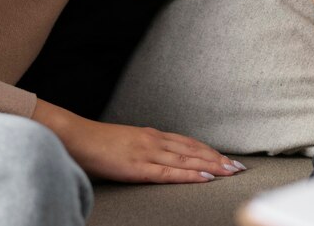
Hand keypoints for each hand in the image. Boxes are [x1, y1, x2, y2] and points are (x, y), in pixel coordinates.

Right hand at [32, 100, 244, 182]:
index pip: (188, 143)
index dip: (209, 151)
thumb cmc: (95, 142)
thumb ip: (142, 148)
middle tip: (239, 167)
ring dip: (212, 166)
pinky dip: (190, 175)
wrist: (75, 137)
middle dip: (218, 159)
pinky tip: (205, 178)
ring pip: (187, 160)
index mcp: (151, 135)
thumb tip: (156, 157)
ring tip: (231, 172)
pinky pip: (169, 173)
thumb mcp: (125, 142)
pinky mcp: (138, 166)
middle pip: (193, 151)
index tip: (226, 158)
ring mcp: (147, 152)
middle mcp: (154, 141)